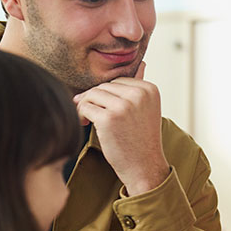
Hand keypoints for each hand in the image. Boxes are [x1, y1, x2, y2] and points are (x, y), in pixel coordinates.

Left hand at [73, 62, 169, 195]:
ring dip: (85, 107)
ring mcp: (124, 105)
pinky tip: (85, 124)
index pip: (117, 82)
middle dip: (94, 100)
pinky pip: (85, 107)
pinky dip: (81, 115)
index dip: (106, 96)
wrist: (144, 167)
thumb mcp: (146, 109)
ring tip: (88, 120)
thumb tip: (141, 63)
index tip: (104, 110)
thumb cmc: (141, 139)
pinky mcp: (109, 118)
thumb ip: (140, 87)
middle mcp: (139, 94)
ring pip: (92, 94)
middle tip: (91, 116)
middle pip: (103, 86)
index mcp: (149, 89)